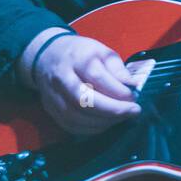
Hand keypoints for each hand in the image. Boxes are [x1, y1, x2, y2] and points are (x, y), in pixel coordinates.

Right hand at [19, 29, 142, 134]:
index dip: (117, 90)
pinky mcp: (50, 108)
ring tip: (121, 118)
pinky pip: (70, 125)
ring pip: (75, 116)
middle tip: (133, 111)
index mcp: (77, 58)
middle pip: (83, 100)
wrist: (47, 57)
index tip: (133, 97)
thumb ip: (117, 68)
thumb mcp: (102, 52)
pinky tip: (105, 123)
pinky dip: (90, 128)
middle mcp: (61, 77)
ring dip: (103, 121)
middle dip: (112, 110)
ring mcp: (53, 94)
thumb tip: (133, 85)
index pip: (96, 77)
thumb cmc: (81, 55)